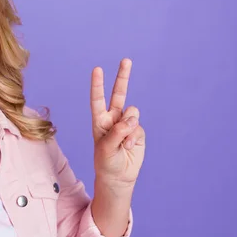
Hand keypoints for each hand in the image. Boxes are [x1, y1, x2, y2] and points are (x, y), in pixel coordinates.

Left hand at [90, 58, 145, 187]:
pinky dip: (134, 138)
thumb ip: (117, 132)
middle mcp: (113, 118)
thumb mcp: (106, 149)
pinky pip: (139, 127)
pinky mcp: (137, 131)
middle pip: (118, 94)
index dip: (98, 85)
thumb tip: (131, 119)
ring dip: (129, 126)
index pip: (97, 100)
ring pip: (132, 113)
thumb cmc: (106, 163)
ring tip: (123, 142)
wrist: (118, 177)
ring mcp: (126, 124)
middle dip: (123, 77)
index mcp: (99, 120)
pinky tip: (129, 147)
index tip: (97, 69)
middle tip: (126, 60)